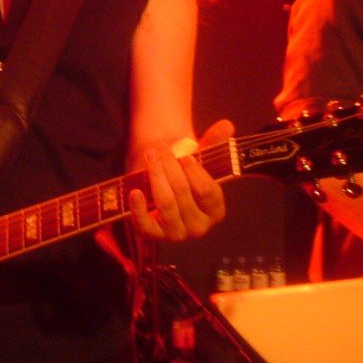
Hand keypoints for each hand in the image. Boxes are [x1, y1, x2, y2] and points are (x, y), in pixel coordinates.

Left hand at [129, 119, 231, 240]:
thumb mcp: (200, 159)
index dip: (194, 171)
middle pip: (183, 193)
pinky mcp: (154, 237)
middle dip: (170, 166)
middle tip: (161, 148)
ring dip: (156, 176)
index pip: (207, 191)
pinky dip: (139, 209)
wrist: (161, 187)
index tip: (184, 156)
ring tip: (150, 157)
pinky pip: (146, 227)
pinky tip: (135, 192)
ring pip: (165, 203)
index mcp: (216, 211)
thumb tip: (227, 125)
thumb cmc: (185, 174)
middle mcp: (199, 228)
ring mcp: (176, 235)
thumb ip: (215, 142)